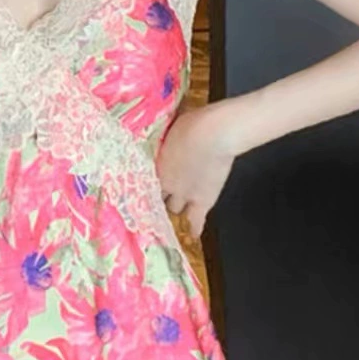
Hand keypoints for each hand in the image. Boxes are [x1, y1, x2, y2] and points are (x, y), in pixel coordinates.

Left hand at [155, 102, 239, 236]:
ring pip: (173, 208)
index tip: (145, 183)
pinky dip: (194, 228)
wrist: (214, 134)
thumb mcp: (169, 130)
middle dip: (159, 194)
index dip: (146, 182)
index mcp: (154, 166)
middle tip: (160, 192)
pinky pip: (196, 220)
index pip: (144, 182)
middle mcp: (165, 184)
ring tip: (174, 207)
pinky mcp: (203, 201)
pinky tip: (192, 236)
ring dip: (174, 206)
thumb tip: (164, 140)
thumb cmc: (191, 123)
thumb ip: (164, 142)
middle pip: (157, 196)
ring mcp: (184, 195)